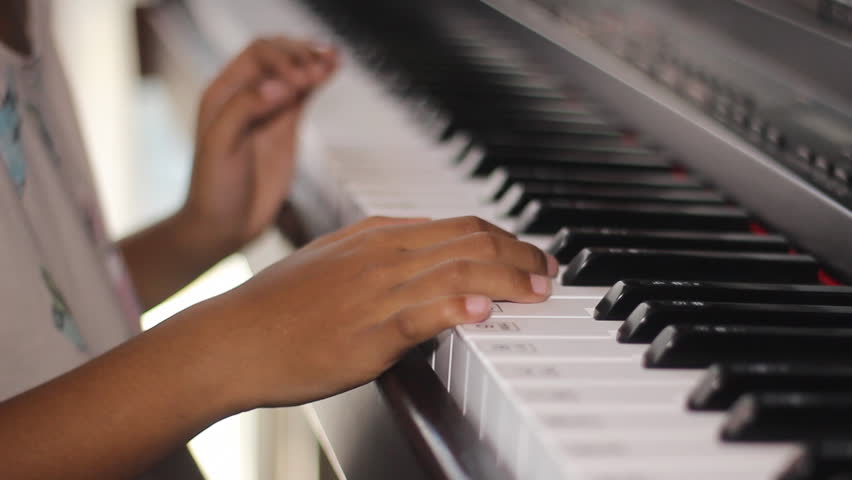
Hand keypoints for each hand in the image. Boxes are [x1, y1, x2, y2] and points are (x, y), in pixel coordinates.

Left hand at [181, 36, 337, 255]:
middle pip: (278, 56)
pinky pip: (304, 95)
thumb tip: (280, 84)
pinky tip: (332, 70)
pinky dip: (319, 81)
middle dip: (301, 55)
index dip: (283, 59)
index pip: (258, 55)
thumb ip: (245, 108)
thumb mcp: (220, 145)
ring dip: (314, 62)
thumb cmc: (213, 187)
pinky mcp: (285, 127)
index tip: (300, 80)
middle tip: (322, 67)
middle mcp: (246, 96)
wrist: (224, 224)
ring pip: (294, 73)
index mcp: (224, 93)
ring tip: (335, 58)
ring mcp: (269, 111)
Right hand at [201, 216, 558, 407]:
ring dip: (509, 277)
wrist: (232, 338)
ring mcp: (376, 290)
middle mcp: (383, 254)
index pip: (457, 226)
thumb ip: (379, 252)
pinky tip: (483, 308)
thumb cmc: (277, 306)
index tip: (527, 252)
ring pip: (458, 269)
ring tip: (538, 288)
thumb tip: (424, 253)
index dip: (502, 237)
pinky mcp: (368, 331)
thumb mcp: (332, 260)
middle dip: (519, 252)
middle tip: (548, 269)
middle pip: (469, 240)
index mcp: (376, 236)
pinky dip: (457, 305)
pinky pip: (421, 312)